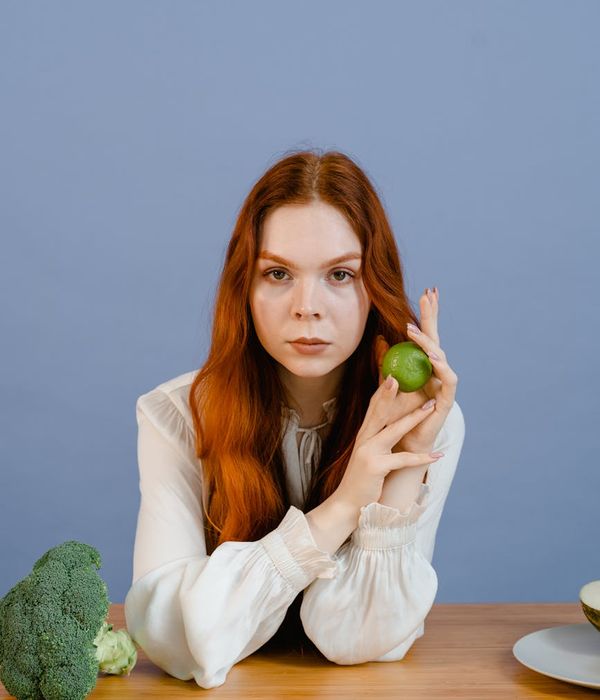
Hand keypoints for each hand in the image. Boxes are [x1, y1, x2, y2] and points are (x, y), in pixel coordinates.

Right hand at [333, 373, 443, 511]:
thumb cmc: (361, 481)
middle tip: (401, 376)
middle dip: (391, 394)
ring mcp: (369, 453)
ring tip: (431, 406)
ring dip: (414, 418)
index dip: (382, 391)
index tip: (392, 375)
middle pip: (380, 412)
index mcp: (364, 436)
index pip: (373, 409)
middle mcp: (364, 440)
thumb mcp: (367, 456)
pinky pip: (403, 460)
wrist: (346, 505)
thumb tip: (389, 430)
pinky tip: (436, 455)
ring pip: (394, 430)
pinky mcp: (376, 467)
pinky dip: (421, 458)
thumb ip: (376, 441)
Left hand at [375, 287, 457, 456]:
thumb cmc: (397, 417)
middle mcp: (436, 373)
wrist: (404, 444)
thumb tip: (379, 337)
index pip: (426, 336)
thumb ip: (386, 362)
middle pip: (436, 340)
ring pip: (441, 358)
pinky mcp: (447, 400)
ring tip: (416, 330)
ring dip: (429, 343)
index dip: (428, 314)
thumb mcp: (388, 385)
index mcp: (424, 367)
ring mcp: (443, 385)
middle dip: (433, 317)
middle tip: (430, 295)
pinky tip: (433, 359)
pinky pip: (448, 381)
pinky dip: (441, 369)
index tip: (428, 292)